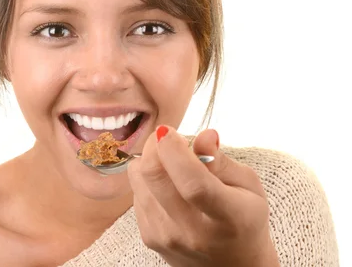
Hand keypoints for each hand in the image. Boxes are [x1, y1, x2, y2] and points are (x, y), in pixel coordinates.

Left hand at [127, 126, 278, 266]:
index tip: (169, 130)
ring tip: (173, 167)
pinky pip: (136, 192)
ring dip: (151, 161)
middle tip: (169, 138)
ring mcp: (166, 237)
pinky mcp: (149, 237)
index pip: (193, 183)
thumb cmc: (244, 219)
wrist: (231, 266)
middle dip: (155, 145)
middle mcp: (193, 231)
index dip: (175, 150)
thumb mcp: (248, 187)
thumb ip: (222, 160)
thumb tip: (204, 135)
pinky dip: (148, 180)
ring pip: (139, 178)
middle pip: (154, 176)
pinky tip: (168, 188)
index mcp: (228, 217)